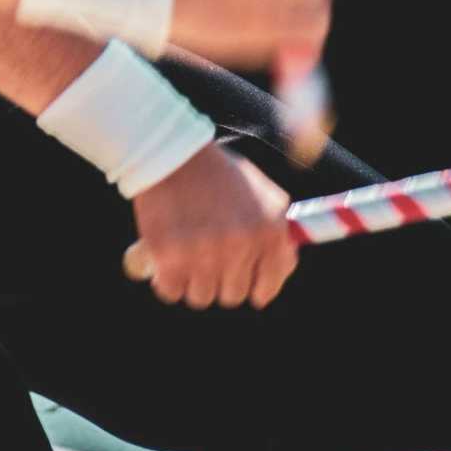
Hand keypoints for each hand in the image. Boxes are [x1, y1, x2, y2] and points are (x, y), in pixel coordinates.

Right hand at [124, 141, 295, 306]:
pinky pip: (171, 292)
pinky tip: (166, 257)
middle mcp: (241, 246)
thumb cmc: (218, 174)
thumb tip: (284, 267)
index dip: (254, 288)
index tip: (243, 283)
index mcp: (269, 231)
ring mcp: (205, 255)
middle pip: (233, 296)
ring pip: (201, 297)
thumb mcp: (262, 194)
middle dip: (220, 280)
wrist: (171, 153)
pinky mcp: (170, 259)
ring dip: (193, 281)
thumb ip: (278, 232)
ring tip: (187, 252)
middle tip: (208, 258)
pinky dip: (166, 280)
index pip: (267, 288)